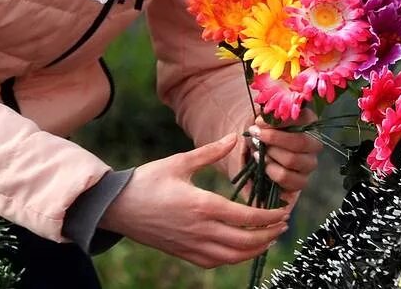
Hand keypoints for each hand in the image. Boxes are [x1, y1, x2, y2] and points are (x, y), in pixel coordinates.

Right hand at [100, 133, 290, 267]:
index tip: (283, 211)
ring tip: (268, 239)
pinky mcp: (183, 253)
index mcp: (202, 205)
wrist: (116, 206)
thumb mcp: (179, 161)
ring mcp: (191, 245)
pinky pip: (215, 262)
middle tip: (283, 226)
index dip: (269, 217)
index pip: (246, 217)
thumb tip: (235, 137)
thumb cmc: (147, 180)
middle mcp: (200, 229)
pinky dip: (233, 259)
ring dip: (254, 250)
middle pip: (244, 241)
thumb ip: (210, 152)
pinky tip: (241, 249)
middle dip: (268, 235)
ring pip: (232, 256)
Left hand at [249, 109, 322, 203]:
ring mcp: (310, 163)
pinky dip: (272, 171)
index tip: (259, 122)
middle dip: (273, 138)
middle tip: (255, 135)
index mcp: (309, 122)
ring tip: (258, 151)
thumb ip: (265, 117)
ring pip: (292, 160)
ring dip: (271, 155)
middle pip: (300, 142)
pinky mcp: (302, 180)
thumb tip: (261, 122)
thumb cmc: (264, 130)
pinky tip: (264, 164)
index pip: (303, 118)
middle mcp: (314, 143)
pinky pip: (288, 178)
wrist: (259, 148)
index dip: (280, 121)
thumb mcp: (264, 119)